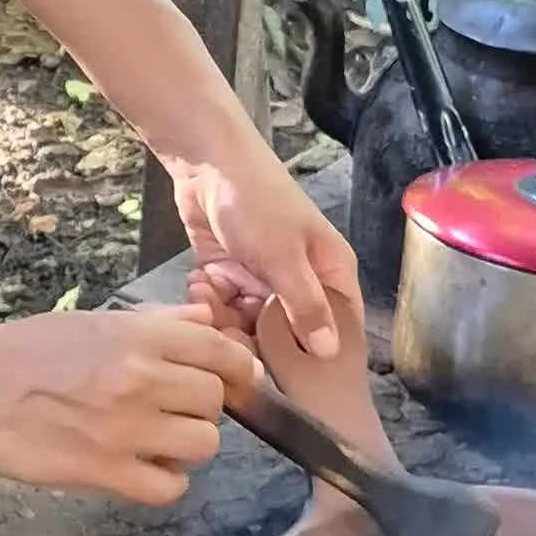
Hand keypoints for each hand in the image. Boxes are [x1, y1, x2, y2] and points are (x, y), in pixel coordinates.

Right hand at [0, 304, 258, 505]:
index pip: (221, 351)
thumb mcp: (94, 321)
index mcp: (138, 336)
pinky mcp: (104, 472)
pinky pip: (170, 487)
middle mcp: (140, 379)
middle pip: (216, 401)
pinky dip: (164, 480)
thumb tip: (206, 319)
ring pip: (203, 444)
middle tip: (173, 406)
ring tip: (158, 437)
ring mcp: (125, 429)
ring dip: (187, 443)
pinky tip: (144, 467)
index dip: (238, 368)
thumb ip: (156, 322)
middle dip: (202, 405)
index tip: (235, 377)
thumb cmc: (28, 349)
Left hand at [166, 122, 361, 361]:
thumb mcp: (285, 258)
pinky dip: (209, 299)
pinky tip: (200, 281)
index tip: (289, 371)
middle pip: (285, 334)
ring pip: (248, 322)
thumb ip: (306, 307)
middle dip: (254, 335)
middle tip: (230, 329)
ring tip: (209, 292)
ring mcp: (262, 278)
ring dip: (224, 315)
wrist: (206, 164)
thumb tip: (329, 352)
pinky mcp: (229, 273)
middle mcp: (299, 280)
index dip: (317, 353)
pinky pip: (222, 305)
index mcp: (329, 272)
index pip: (336, 327)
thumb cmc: (258, 203)